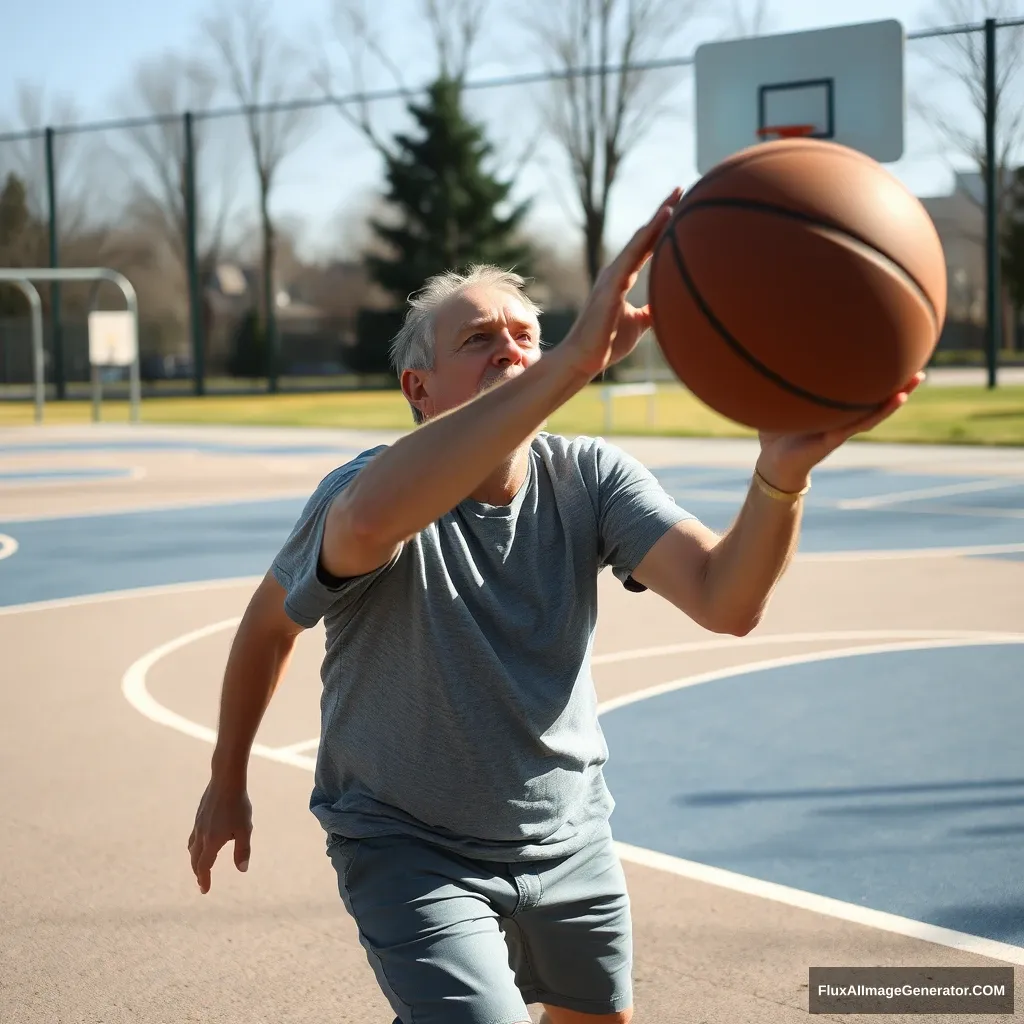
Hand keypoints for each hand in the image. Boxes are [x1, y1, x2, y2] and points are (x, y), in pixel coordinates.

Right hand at [188, 779, 252, 894]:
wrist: (225, 780)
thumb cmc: (238, 805)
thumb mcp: (245, 829)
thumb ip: (243, 850)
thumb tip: (242, 870)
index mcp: (211, 841)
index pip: (204, 866)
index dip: (204, 879)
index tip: (205, 890)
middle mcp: (201, 835)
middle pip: (195, 860)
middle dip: (198, 872)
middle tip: (202, 881)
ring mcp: (198, 824)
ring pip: (191, 847)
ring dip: (195, 859)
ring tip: (200, 863)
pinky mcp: (199, 815)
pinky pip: (193, 836)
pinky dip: (195, 845)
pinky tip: (203, 840)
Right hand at [562, 187, 682, 379]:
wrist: (583, 360)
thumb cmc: (607, 344)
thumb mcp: (639, 324)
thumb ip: (653, 310)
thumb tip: (671, 306)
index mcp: (621, 277)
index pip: (646, 246)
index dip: (662, 227)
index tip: (679, 207)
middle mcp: (616, 271)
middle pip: (643, 235)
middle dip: (663, 212)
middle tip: (682, 189)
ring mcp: (612, 276)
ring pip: (638, 240)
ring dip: (657, 219)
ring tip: (677, 198)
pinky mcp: (611, 285)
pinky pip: (632, 255)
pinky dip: (648, 237)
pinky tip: (663, 221)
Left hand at [756, 372, 925, 490]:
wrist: (772, 465)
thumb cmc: (777, 434)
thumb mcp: (782, 404)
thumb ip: (784, 384)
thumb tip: (778, 355)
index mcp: (833, 410)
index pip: (861, 389)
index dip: (878, 374)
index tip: (896, 353)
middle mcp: (842, 419)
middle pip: (876, 398)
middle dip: (898, 383)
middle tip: (919, 365)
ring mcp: (841, 429)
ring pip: (874, 411)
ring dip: (896, 397)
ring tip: (915, 380)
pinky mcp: (832, 439)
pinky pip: (857, 425)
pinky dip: (875, 413)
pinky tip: (894, 400)